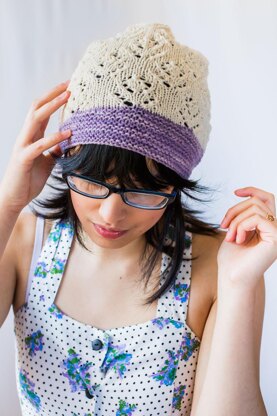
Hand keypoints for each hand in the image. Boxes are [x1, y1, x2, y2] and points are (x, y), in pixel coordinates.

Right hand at [0, 81, 71, 212]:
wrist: (14, 197)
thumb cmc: (29, 179)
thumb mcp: (47, 162)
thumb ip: (55, 150)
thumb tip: (68, 143)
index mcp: (32, 135)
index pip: (42, 110)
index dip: (55, 98)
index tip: (70, 87)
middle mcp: (26, 136)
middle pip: (37, 107)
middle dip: (53, 94)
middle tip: (70, 84)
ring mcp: (23, 145)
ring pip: (35, 119)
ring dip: (52, 106)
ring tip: (68, 97)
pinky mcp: (23, 158)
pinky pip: (39, 145)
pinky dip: (53, 138)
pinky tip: (67, 134)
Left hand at [217, 187, 276, 289]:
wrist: (232, 277)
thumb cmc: (232, 259)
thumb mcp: (235, 230)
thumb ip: (244, 214)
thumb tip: (246, 196)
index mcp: (267, 226)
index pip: (266, 199)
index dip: (252, 191)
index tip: (235, 192)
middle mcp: (276, 228)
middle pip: (256, 201)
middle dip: (234, 211)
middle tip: (223, 227)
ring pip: (255, 208)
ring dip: (236, 221)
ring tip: (230, 237)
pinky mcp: (276, 237)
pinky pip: (257, 218)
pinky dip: (242, 226)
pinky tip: (238, 239)